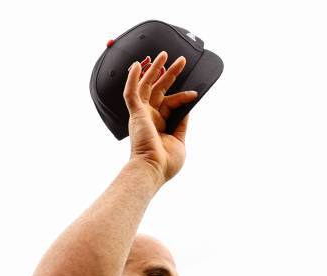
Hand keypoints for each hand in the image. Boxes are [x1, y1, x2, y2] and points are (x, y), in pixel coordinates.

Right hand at [123, 51, 197, 184]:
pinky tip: (137, 65)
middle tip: (181, 61)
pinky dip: (133, 78)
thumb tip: (187, 107)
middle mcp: (149, 118)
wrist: (152, 170)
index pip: (170, 103)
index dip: (182, 96)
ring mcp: (141, 115)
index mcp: (159, 125)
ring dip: (155, 70)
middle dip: (170, 74)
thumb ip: (182, 123)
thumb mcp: (179, 140)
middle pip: (159, 90)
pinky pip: (131, 92)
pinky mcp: (136, 114)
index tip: (194, 94)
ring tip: (165, 54)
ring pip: (146, 86)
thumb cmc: (165, 163)